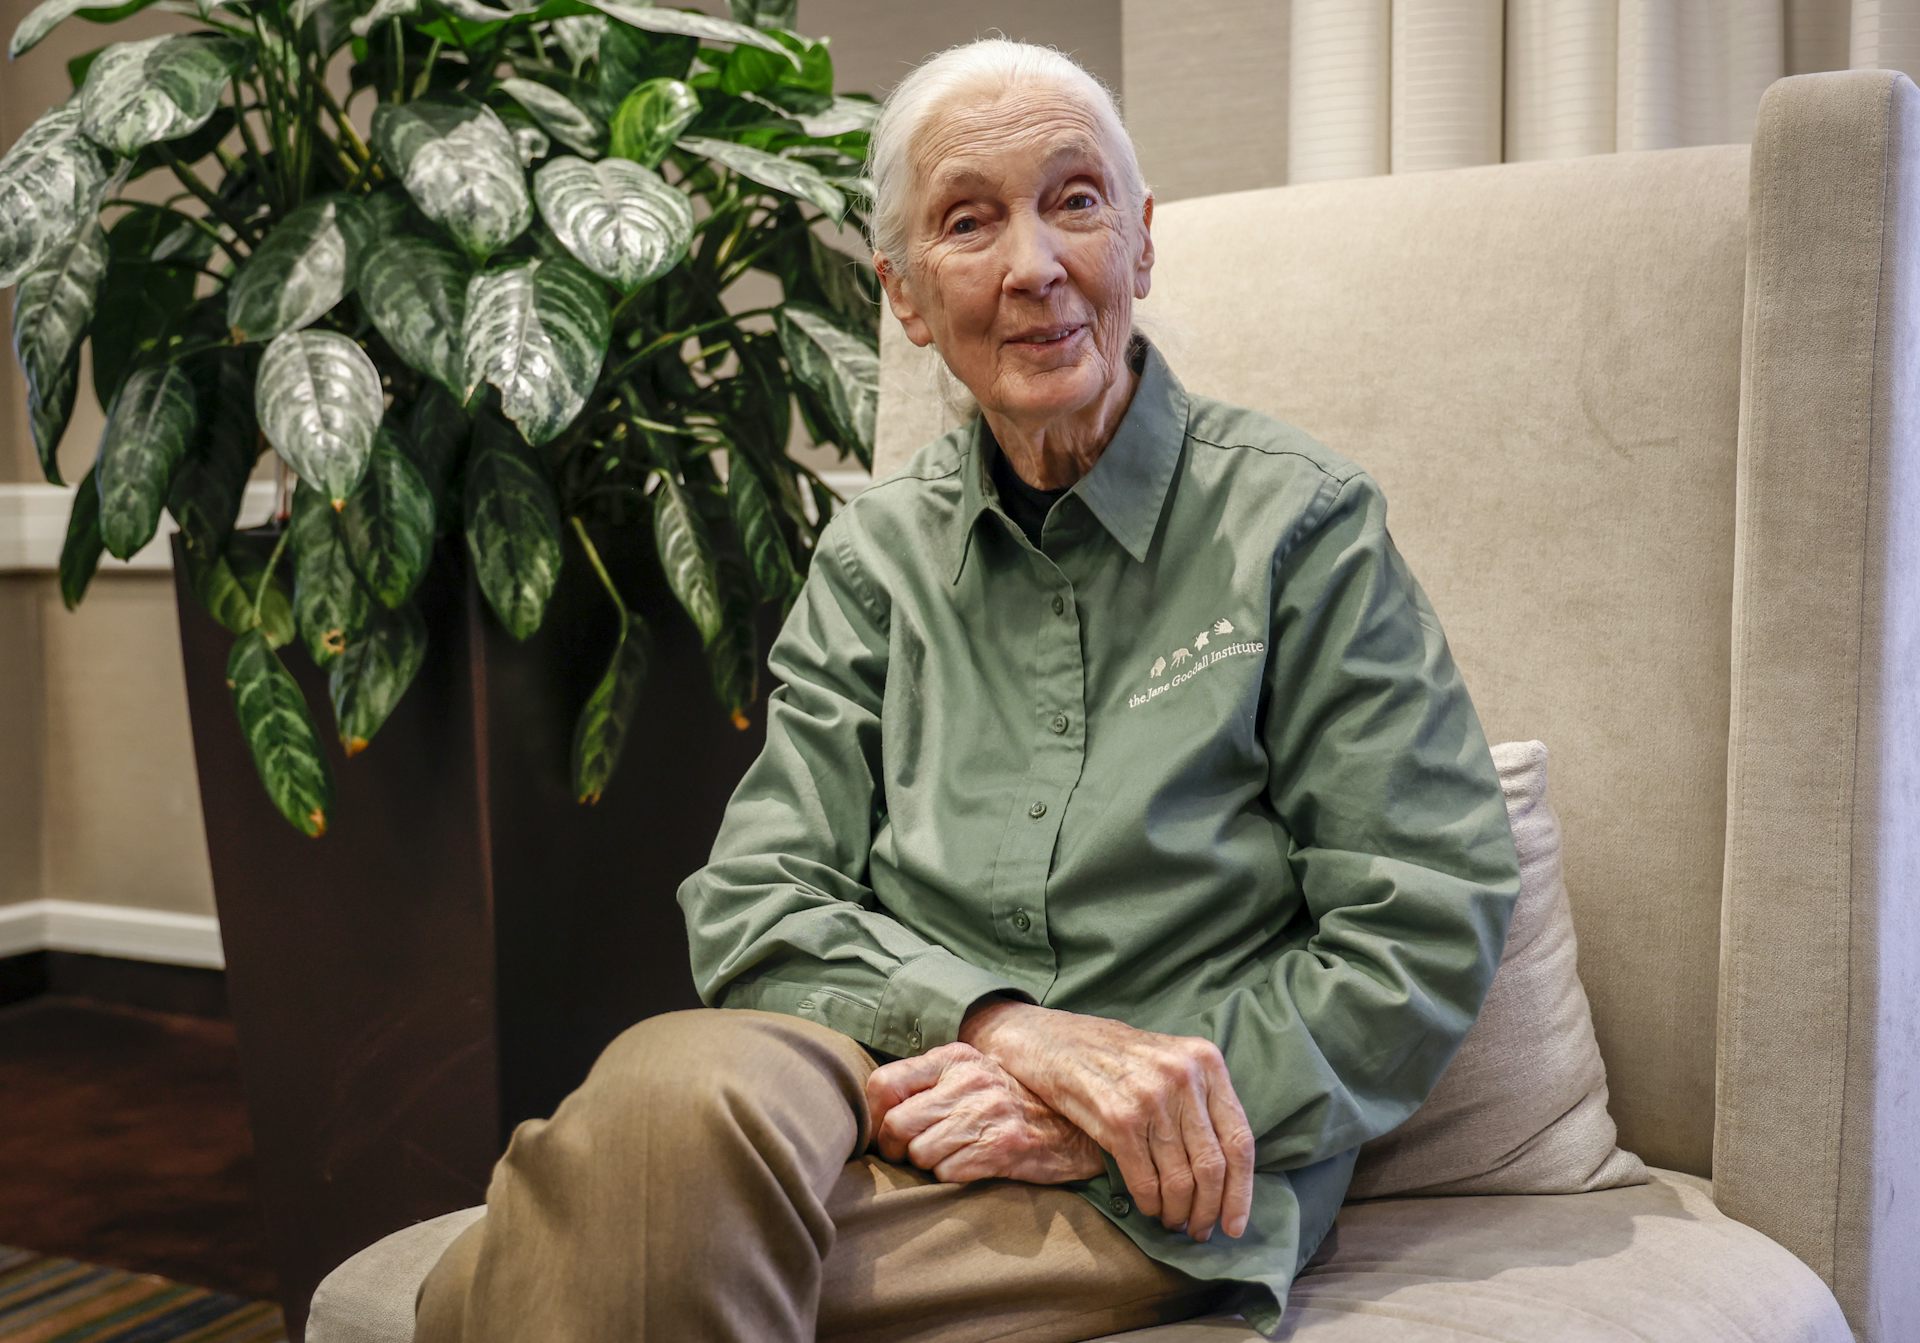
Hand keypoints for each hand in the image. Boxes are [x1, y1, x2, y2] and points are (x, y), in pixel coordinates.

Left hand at [864, 1041, 1106, 1184]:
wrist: (1077, 1124)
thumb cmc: (1016, 1101)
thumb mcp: (975, 1072)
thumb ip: (933, 1081)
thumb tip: (879, 1107)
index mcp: (955, 1058)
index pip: (885, 1083)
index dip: (876, 1114)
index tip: (885, 1131)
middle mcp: (968, 1081)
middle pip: (897, 1125)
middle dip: (896, 1148)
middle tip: (909, 1155)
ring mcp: (986, 1114)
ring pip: (920, 1154)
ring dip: (928, 1164)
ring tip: (949, 1156)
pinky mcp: (1002, 1147)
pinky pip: (948, 1173)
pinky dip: (952, 1176)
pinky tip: (971, 1166)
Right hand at [959, 1000, 1254, 1242]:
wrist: (1046, 1037)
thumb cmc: (1106, 1053)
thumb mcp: (1165, 1058)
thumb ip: (1196, 1098)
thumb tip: (1222, 1168)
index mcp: (1205, 1060)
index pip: (1239, 1139)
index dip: (1241, 1191)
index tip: (1234, 1224)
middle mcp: (1183, 1076)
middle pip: (1213, 1165)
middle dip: (1209, 1209)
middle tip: (1200, 1231)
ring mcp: (1151, 1097)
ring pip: (1180, 1178)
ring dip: (1177, 1212)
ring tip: (1172, 1222)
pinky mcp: (1118, 1119)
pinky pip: (1145, 1178)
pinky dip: (1149, 1203)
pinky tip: (1147, 1209)